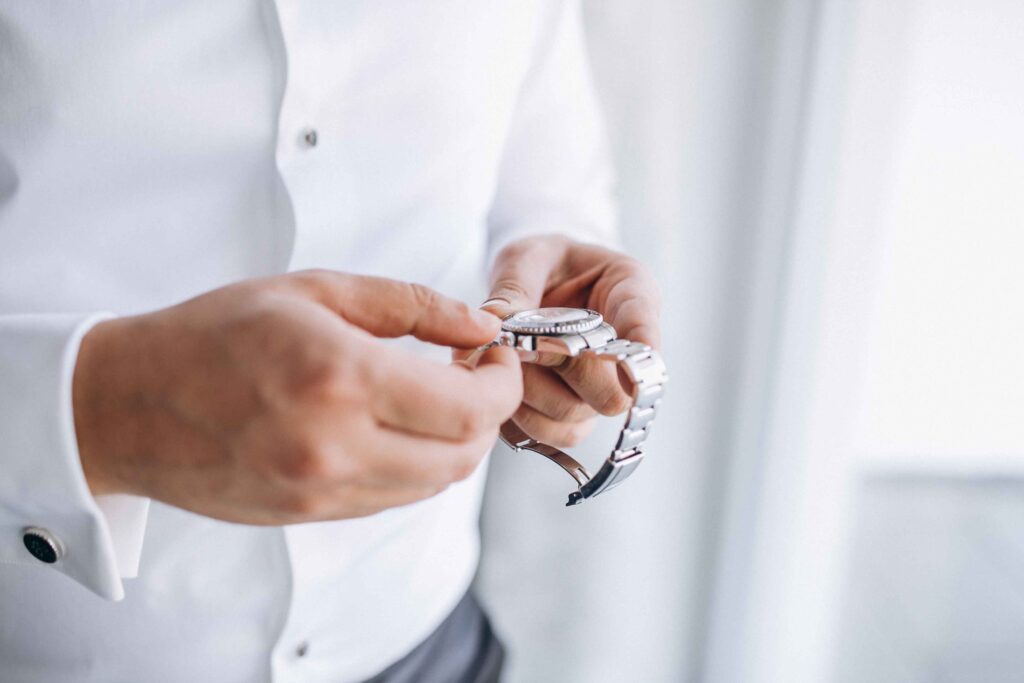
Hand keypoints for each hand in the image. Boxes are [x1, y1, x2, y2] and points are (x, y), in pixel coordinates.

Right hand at [72, 270, 521, 522]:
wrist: (127, 405)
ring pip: (435, 484)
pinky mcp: (310, 515)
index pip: (469, 407)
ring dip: (457, 441)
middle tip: (475, 372)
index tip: (494, 354)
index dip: (502, 382)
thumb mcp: (314, 291)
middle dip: (489, 412)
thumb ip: (410, 305)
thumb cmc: (213, 334)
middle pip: (464, 454)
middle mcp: (336, 447)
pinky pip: (394, 498)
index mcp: (339, 379)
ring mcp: (322, 492)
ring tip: (440, 395)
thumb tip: (479, 324)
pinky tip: (401, 425)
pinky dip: (419, 464)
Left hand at [483, 235, 659, 446]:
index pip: (642, 319)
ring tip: (507, 360)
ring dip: (531, 395)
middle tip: (522, 341)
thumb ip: (516, 284)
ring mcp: (598, 388)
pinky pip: (548, 433)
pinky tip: (502, 382)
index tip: (631, 368)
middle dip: (560, 368)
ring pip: (575, 419)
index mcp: (628, 291)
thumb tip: (496, 318)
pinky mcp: (569, 413)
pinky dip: (517, 416)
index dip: (641, 345)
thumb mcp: (528, 257)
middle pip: (609, 392)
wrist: (536, 283)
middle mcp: (623, 350)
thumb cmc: (542, 264)